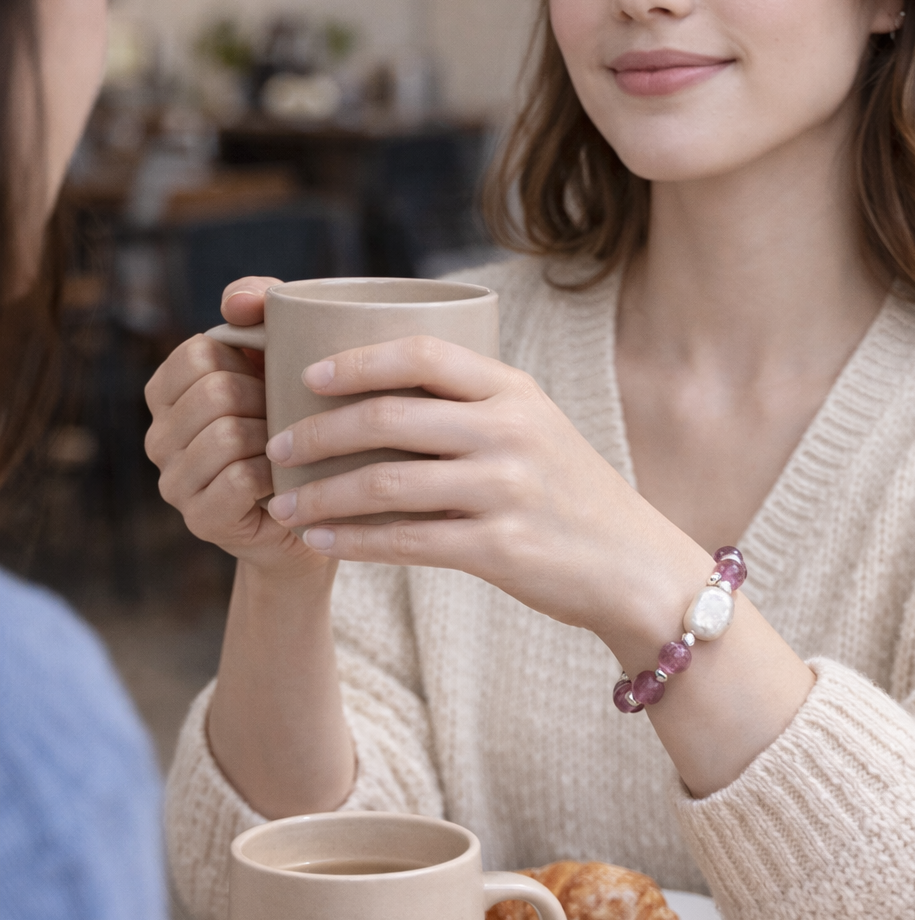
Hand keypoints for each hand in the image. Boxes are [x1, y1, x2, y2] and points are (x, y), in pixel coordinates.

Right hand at [144, 276, 334, 580]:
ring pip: (227, 436)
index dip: (249, 361)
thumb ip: (258, 305)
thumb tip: (234, 302)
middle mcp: (157, 437)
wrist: (319, 502)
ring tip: (290, 447)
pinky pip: (239, 479)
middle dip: (266, 401)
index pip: (199, 352)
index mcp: (167, 391)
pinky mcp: (201, 520)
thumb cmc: (297, 418)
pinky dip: (275, 474)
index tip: (272, 379)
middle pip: (214, 393)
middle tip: (289, 418)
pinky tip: (287, 479)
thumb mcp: (281, 352)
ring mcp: (173, 482)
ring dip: (274, 439)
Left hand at [263, 335, 701, 664]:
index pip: (422, 353)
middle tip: (275, 444)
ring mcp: (505, 488)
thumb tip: (376, 393)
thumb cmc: (570, 494)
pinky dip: (352, 541)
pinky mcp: (499, 547)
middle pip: (389, 416)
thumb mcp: (534, 427)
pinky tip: (319, 541)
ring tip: (281, 502)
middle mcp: (509, 431)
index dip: (356, 360)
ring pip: (385, 481)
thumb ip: (472, 405)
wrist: (634, 566)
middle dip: (317, 430)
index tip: (306, 376)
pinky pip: (405, 540)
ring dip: (320, 493)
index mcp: (513, 390)